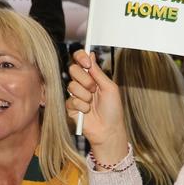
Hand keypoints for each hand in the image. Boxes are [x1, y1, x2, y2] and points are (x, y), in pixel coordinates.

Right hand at [65, 50, 129, 164]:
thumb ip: (98, 72)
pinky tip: (87, 112)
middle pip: (73, 69)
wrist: (108, 129)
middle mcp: (82, 83)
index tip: (86, 63)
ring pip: (71, 85)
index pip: (80, 60)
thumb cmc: (113, 110)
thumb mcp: (110, 88)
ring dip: (85, 95)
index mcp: (92, 77)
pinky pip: (71, 100)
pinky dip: (82, 106)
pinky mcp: (70, 107)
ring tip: (92, 104)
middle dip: (85, 79)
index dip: (80, 57)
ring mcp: (75, 94)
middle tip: (94, 89)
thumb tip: (91, 54)